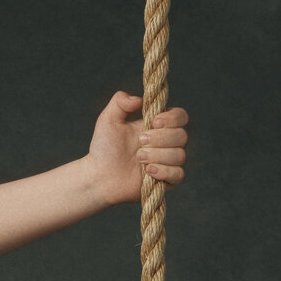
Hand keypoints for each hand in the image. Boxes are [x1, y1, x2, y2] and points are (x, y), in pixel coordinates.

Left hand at [86, 90, 187, 206]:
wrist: (99, 175)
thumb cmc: (104, 147)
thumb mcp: (108, 119)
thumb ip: (120, 101)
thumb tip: (139, 99)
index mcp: (158, 126)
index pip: (180, 116)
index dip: (172, 118)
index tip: (154, 122)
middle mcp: (166, 143)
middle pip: (182, 135)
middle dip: (160, 138)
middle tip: (140, 142)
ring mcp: (167, 162)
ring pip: (179, 155)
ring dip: (158, 155)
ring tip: (139, 158)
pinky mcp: (166, 181)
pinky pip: (178, 174)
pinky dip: (164, 171)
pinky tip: (148, 171)